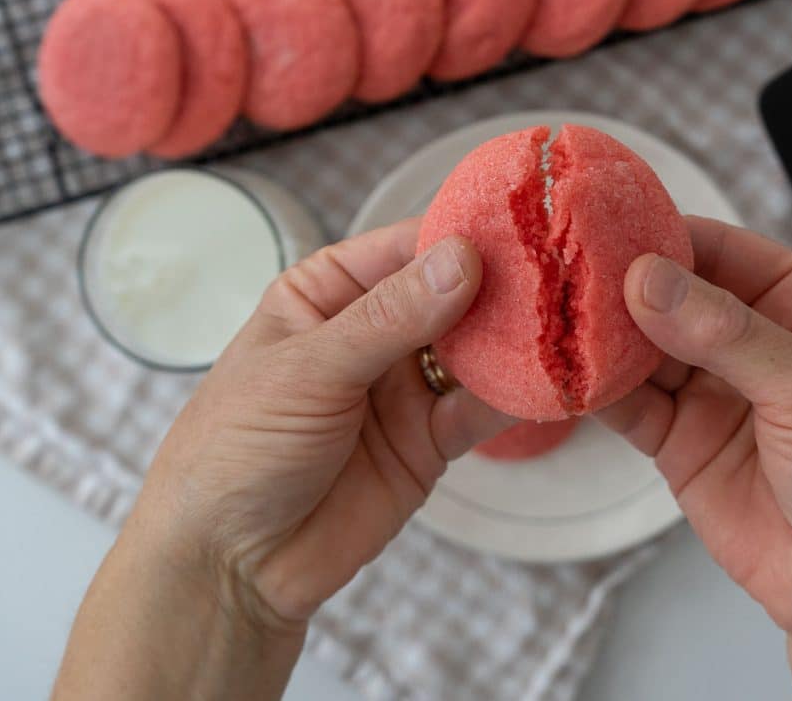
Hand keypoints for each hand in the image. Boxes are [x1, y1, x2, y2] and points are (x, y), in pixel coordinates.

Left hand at [54, 218, 510, 700]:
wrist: (230, 565)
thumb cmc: (238, 446)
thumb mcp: (309, 368)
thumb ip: (390, 317)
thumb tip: (462, 257)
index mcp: (330, 292)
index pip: (405, 247)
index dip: (460, 234)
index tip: (518, 226)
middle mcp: (373, 331)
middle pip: (451, 295)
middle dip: (498, 286)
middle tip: (557, 273)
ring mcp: (403, 386)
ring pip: (473, 350)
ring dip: (511, 341)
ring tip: (561, 323)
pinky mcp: (429, 440)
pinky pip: (478, 409)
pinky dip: (510, 397)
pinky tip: (545, 382)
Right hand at [600, 217, 791, 697]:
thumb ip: (728, 333)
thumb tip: (648, 280)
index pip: (719, 251)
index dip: (663, 237)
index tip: (604, 230)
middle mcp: (747, 337)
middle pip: (668, 295)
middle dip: (618, 286)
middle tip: (561, 272)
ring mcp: (709, 389)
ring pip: (640, 348)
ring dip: (600, 338)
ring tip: (551, 319)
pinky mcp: (677, 440)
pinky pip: (628, 404)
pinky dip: (597, 391)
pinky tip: (565, 374)